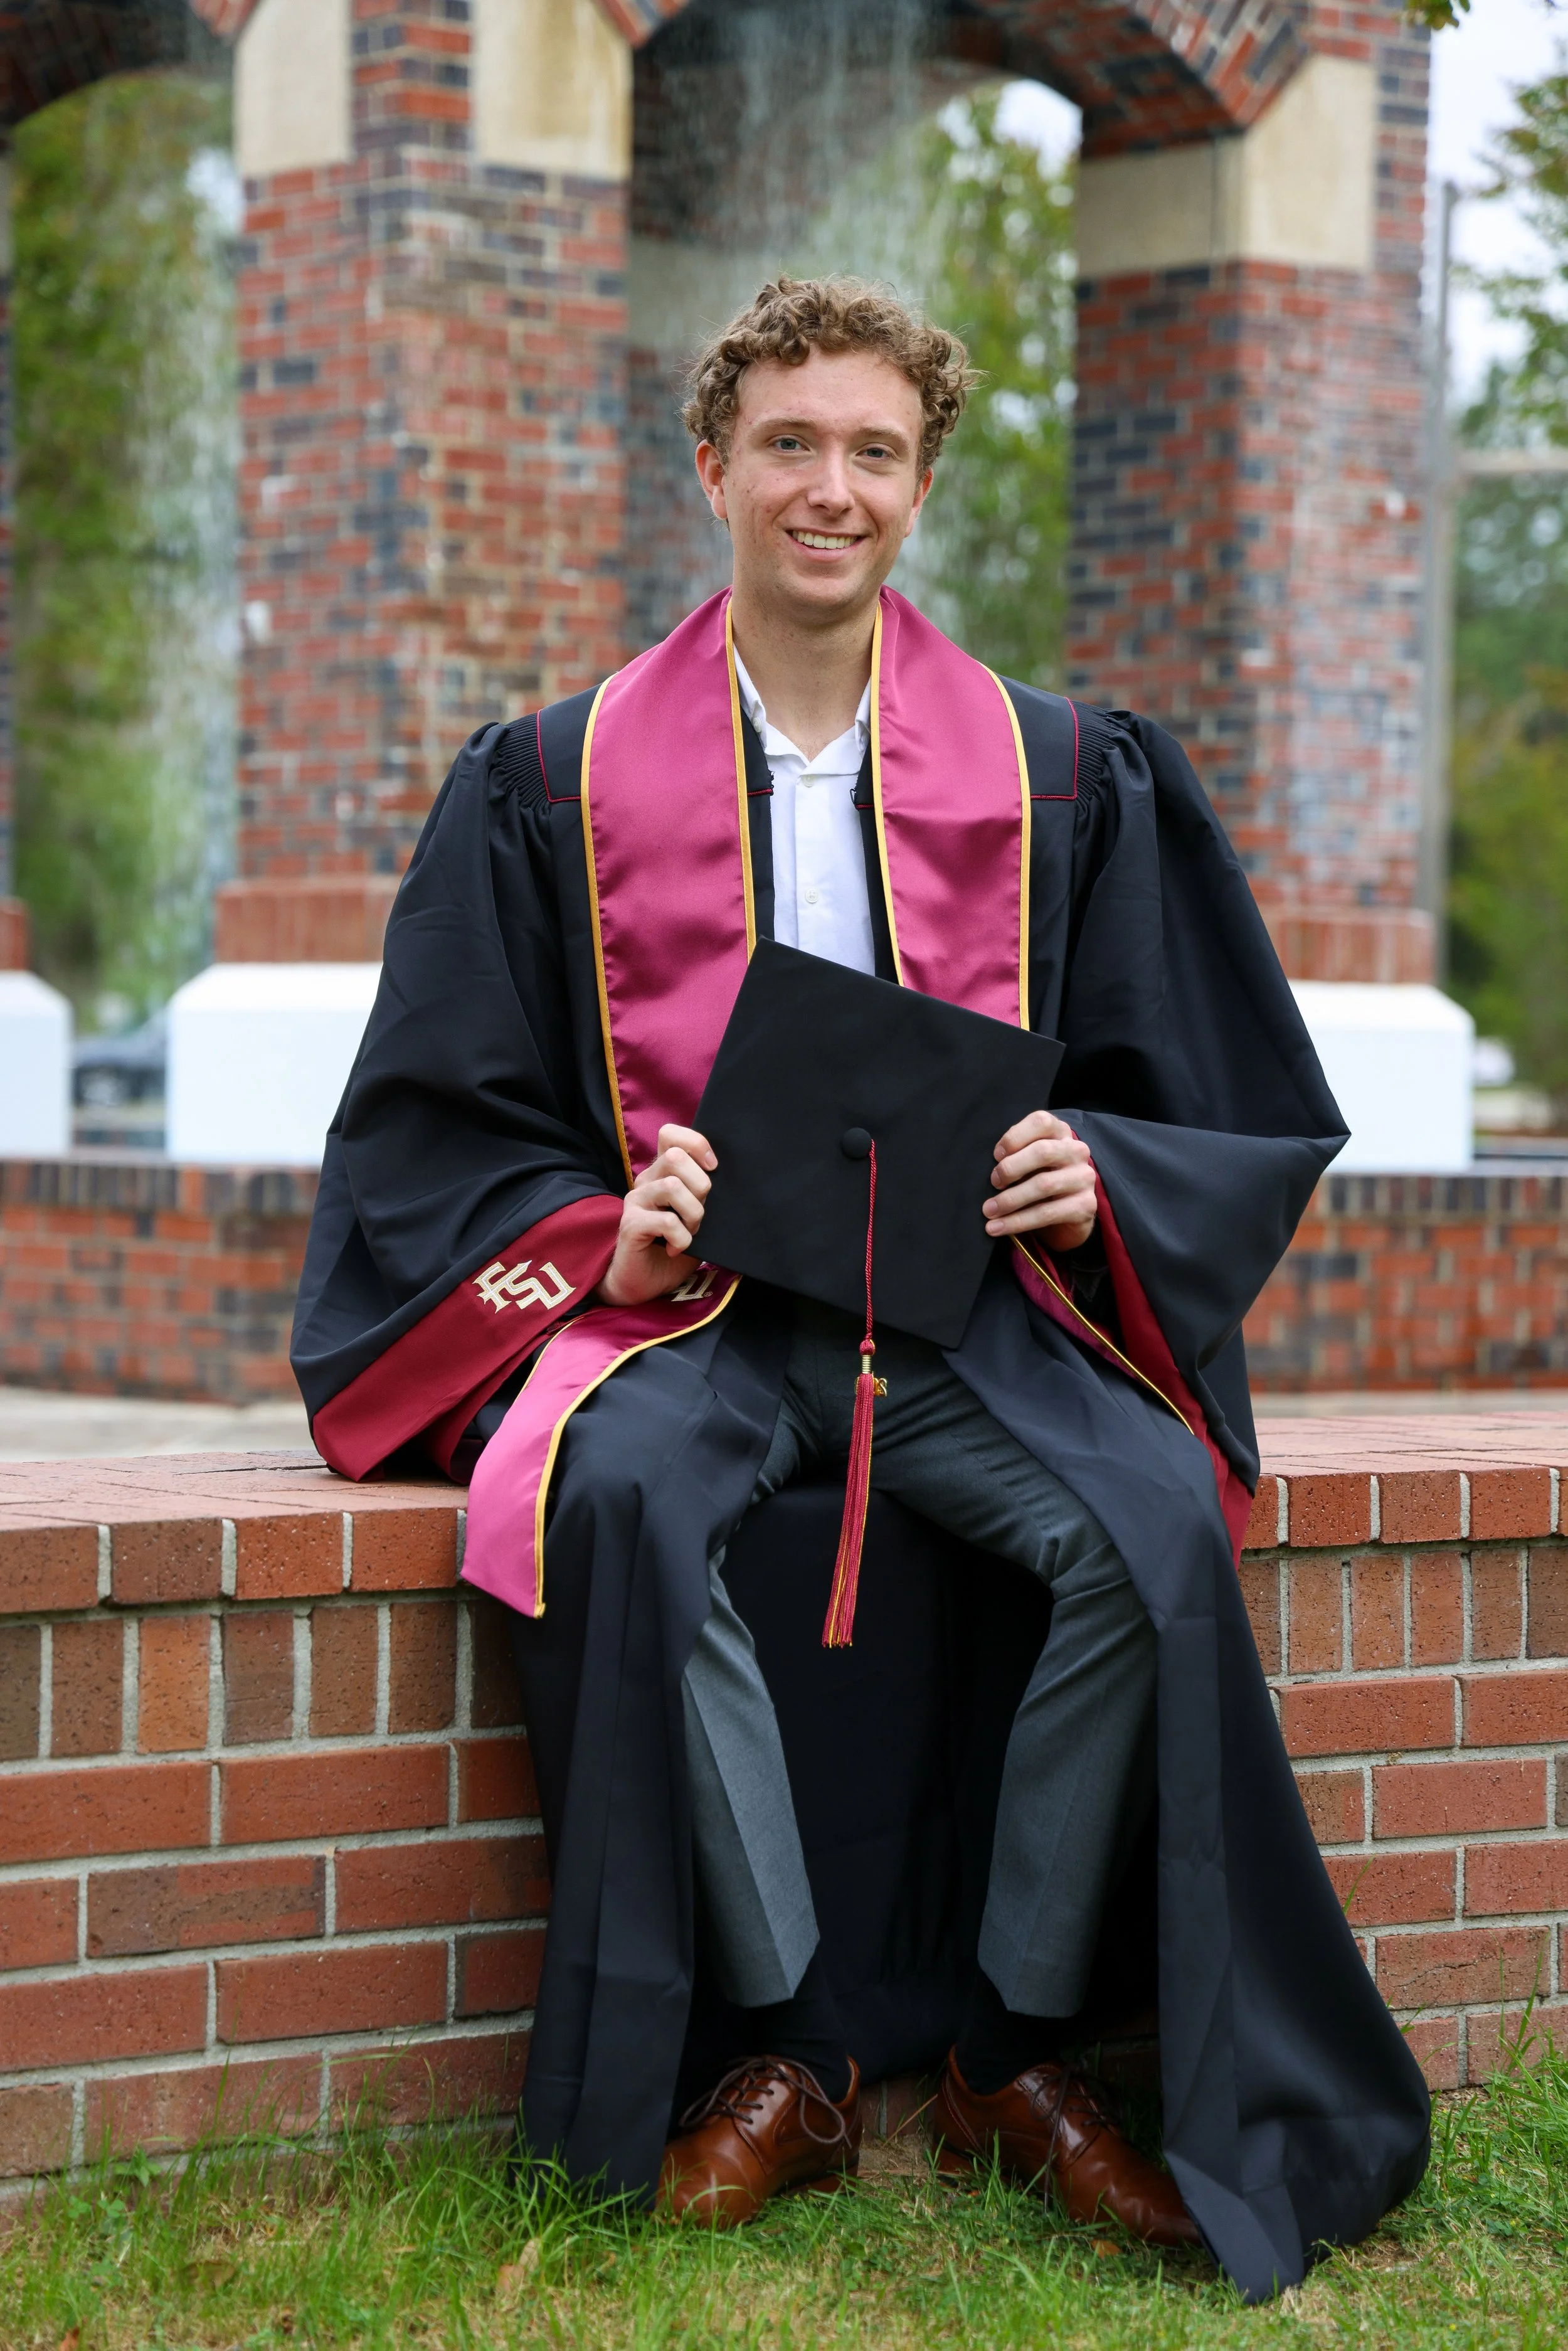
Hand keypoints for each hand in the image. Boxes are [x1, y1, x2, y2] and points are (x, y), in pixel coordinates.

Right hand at [598, 1124, 715, 1306]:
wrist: (644, 1282)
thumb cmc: (674, 1245)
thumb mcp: (695, 1214)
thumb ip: (704, 1194)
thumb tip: (731, 1178)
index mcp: (662, 1172)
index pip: (671, 1134)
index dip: (696, 1144)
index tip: (713, 1168)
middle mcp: (646, 1180)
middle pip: (675, 1157)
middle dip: (700, 1186)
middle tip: (701, 1213)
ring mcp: (635, 1201)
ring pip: (672, 1187)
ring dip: (693, 1215)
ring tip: (690, 1232)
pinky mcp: (630, 1224)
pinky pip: (666, 1221)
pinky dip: (681, 1238)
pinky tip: (677, 1247)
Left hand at [985, 1111, 1096, 1250]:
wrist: (1070, 1213)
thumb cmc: (1041, 1179)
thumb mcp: (1030, 1161)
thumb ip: (1016, 1154)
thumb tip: (992, 1167)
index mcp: (1061, 1133)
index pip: (1042, 1122)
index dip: (1015, 1136)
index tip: (996, 1155)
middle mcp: (1077, 1151)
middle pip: (1042, 1152)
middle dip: (1011, 1168)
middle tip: (993, 1183)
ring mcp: (1084, 1178)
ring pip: (1043, 1185)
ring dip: (1010, 1200)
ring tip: (989, 1210)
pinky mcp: (1085, 1206)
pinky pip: (1046, 1213)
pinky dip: (1018, 1222)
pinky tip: (999, 1227)